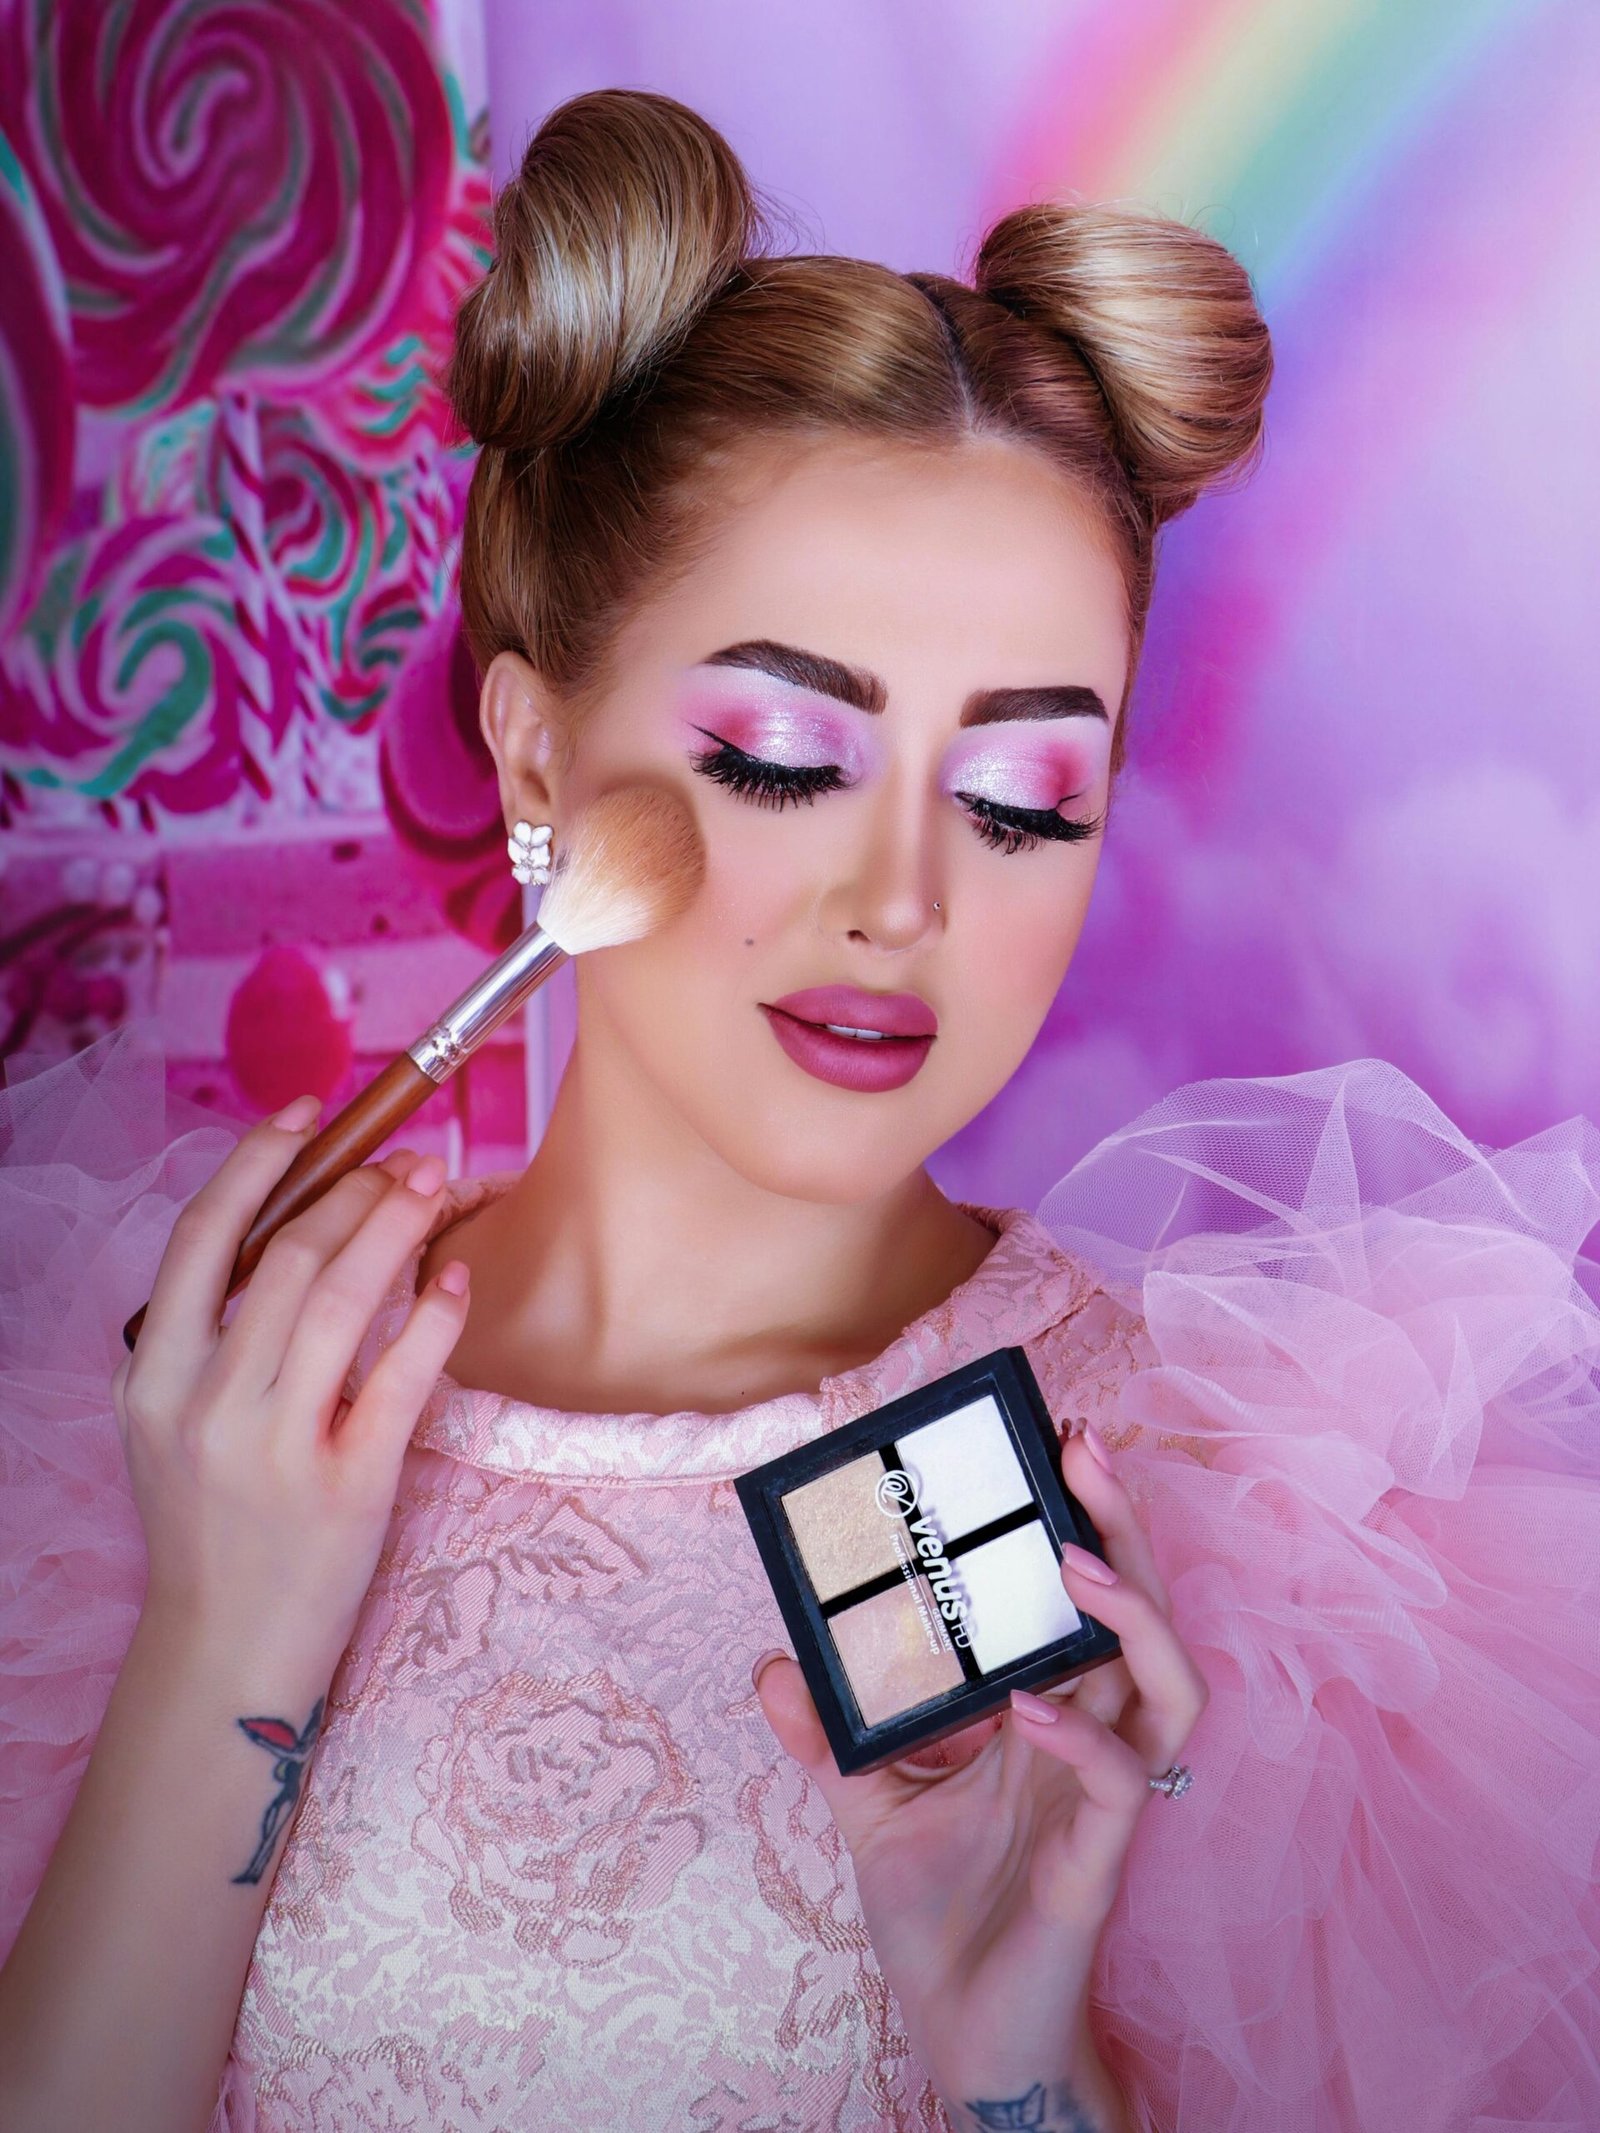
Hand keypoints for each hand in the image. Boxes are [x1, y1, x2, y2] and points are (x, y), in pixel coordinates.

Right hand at [112, 1098, 469, 1680]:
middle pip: (288, 1256)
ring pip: (344, 1298)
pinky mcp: (350, 1484)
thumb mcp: (169, 1426)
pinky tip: (454, 1279)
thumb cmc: (208, 1525)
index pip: (202, 1239)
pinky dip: (433, 1315)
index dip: (257, 1162)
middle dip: (354, 1189)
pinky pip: (402, 1375)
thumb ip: (204, 1338)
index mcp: (156, 1379)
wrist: (225, 1653)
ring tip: (433, 1187)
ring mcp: (278, 1445)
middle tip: (404, 1160)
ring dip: (396, 1226)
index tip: (308, 1112)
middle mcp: (209, 1403)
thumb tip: (277, 1227)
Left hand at [753, 1425, 1204, 2128]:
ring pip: (1167, 1689)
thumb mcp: (868, 1806)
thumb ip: (829, 1734)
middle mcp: (1087, 1741)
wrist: (964, 2037)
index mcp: (1046, 1713)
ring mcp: (1099, 1799)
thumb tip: (772, 1664)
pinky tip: (1029, 1711)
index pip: (1084, 1599)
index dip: (1084, 1520)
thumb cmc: (941, 1916)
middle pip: (1142, 1615)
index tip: (1052, 1442)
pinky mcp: (1096, 1864)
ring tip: (1074, 1559)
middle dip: (1124, 1527)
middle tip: (1084, 1447)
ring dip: (1132, 1616)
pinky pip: (1118, 1786)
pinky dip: (1082, 1742)